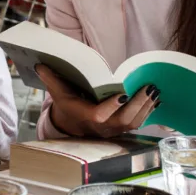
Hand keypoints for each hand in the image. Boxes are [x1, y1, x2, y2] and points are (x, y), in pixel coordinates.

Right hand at [36, 65, 159, 137]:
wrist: (73, 123)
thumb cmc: (67, 104)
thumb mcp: (57, 92)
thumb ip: (50, 79)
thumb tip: (39, 65)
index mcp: (84, 116)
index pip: (99, 116)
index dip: (111, 107)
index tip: (122, 93)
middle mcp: (101, 127)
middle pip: (123, 121)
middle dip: (138, 104)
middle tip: (149, 87)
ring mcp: (113, 130)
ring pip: (134, 123)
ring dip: (146, 107)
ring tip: (154, 90)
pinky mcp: (122, 129)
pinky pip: (138, 123)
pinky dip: (149, 111)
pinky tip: (156, 98)